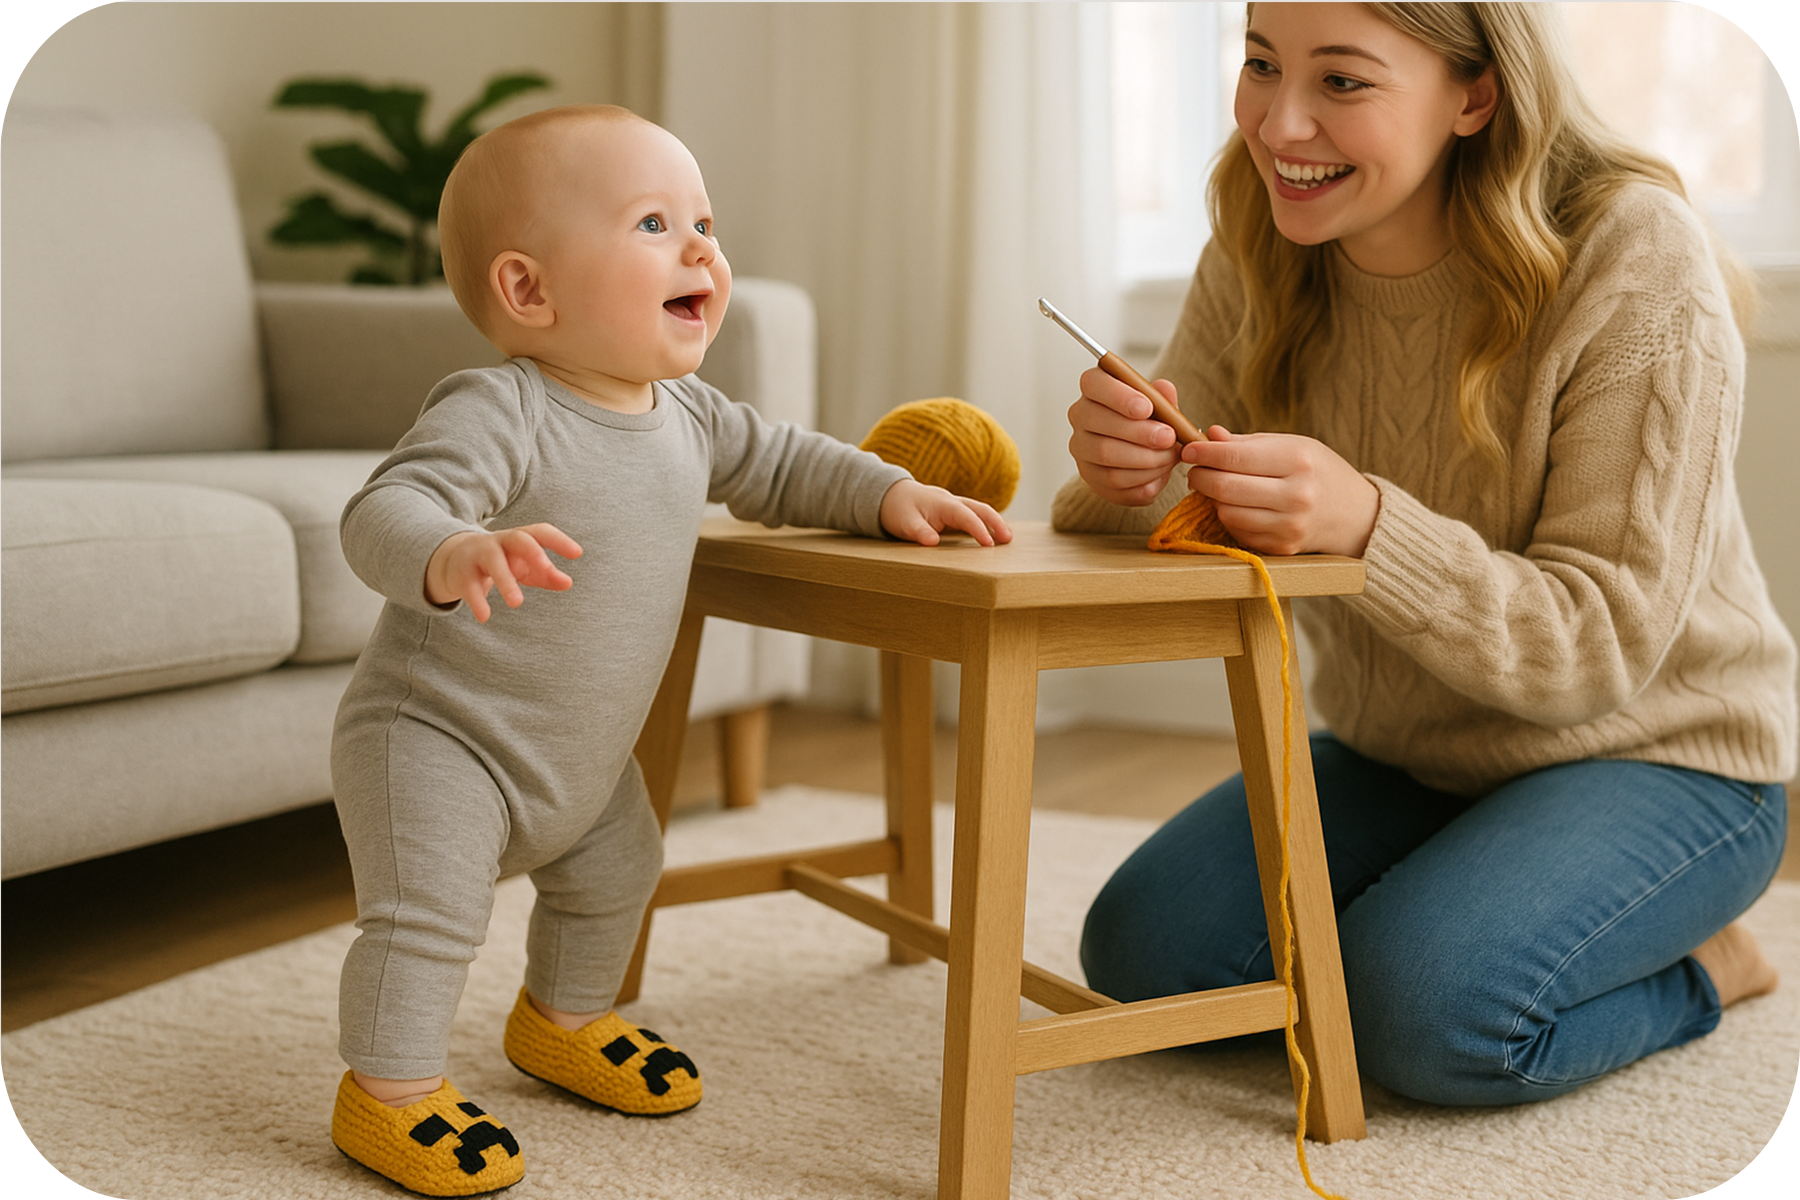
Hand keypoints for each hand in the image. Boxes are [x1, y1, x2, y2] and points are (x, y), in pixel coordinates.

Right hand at [425, 523, 583, 621]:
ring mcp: (479, 555)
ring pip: (493, 563)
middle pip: (517, 539)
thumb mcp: (524, 566)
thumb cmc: (501, 561)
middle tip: (547, 568)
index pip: (541, 532)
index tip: (578, 553)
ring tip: (517, 603)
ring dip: (506, 581)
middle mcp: (499, 542)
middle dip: (532, 552)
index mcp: (519, 539)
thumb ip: (547, 574)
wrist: (454, 559)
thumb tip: (568, 583)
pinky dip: (477, 601)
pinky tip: (485, 617)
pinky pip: (470, 586)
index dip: (559, 541)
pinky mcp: (462, 574)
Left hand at [878, 479, 1012, 546]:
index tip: (989, 544)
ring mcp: (953, 505)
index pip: (966, 516)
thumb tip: (932, 541)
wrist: (890, 495)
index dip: (979, 529)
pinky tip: (993, 535)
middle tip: (1008, 539)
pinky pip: (973, 515)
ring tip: (1007, 539)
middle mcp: (952, 501)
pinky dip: (986, 523)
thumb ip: (919, 531)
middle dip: (996, 522)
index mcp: (942, 504)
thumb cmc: (898, 509)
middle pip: (980, 508)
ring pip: (979, 510)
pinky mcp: (952, 511)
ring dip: (994, 522)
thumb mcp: (904, 522)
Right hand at [1066, 366, 1184, 505]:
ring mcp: (1081, 447)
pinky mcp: (1088, 475)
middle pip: (1099, 421)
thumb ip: (1163, 398)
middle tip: (1168, 438)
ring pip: (1105, 453)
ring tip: (1168, 457)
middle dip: (1139, 432)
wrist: (1146, 459)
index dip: (1119, 395)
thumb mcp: (1160, 407)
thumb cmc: (1149, 424)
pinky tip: (1158, 474)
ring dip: (1144, 458)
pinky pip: (1112, 480)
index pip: (1094, 383)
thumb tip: (1164, 388)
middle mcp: (1081, 415)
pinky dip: (1141, 478)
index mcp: (1096, 388)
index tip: (1146, 408)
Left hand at [1181, 426, 1378, 556]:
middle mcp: (1295, 494)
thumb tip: (1209, 435)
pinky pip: (1238, 531)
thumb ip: (1248, 443)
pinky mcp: (1282, 547)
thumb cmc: (1319, 471)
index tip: (1189, 449)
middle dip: (1200, 476)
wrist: (1355, 514)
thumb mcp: (1293, 445)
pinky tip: (1240, 506)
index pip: (1235, 456)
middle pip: (1224, 487)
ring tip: (1220, 487)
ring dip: (1214, 499)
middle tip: (1196, 470)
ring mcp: (1289, 525)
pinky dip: (1231, 517)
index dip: (1204, 453)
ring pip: (1226, 512)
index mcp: (1297, 460)